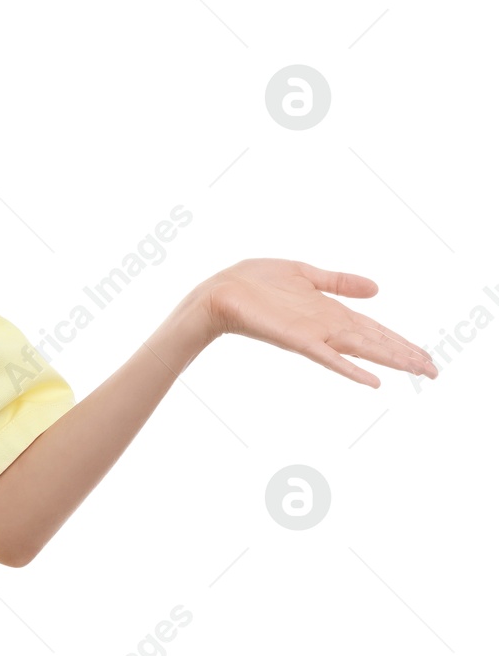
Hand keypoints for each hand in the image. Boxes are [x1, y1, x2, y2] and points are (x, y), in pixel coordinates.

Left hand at [192, 258, 436, 387]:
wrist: (220, 291)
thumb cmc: (255, 282)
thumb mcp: (304, 273)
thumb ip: (339, 282)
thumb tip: (376, 288)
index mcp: (330, 311)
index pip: (374, 329)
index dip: (400, 341)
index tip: (426, 355)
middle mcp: (326, 326)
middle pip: (374, 342)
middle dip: (405, 355)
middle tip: (435, 372)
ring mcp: (313, 334)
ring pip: (360, 351)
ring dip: (390, 361)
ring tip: (419, 371)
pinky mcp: (296, 339)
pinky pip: (327, 358)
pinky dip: (350, 369)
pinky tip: (373, 382)